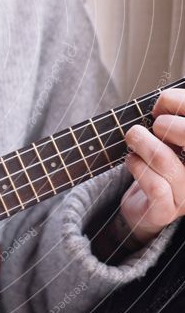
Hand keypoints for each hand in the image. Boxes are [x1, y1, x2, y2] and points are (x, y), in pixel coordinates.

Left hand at [121, 87, 184, 242]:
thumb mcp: (168, 139)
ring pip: (166, 162)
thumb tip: (164, 100)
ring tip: (133, 137)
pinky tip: (132, 160)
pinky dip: (137, 167)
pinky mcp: (166, 211)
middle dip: (168, 125)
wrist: (144, 207)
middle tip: (153, 123)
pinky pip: (154, 185)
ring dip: (143, 144)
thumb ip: (171, 118)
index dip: (182, 104)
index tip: (163, 101)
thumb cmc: (158, 165)